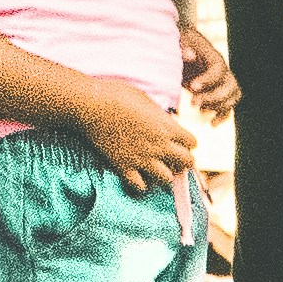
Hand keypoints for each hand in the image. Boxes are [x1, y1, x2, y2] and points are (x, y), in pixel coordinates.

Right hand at [81, 81, 203, 193]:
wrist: (91, 105)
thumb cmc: (117, 94)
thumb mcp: (145, 100)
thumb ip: (159, 116)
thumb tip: (165, 123)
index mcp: (167, 126)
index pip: (192, 143)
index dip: (187, 143)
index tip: (178, 142)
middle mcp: (159, 145)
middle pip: (186, 163)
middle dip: (182, 161)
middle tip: (171, 158)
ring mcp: (142, 159)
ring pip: (166, 179)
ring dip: (162, 174)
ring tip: (154, 168)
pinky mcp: (124, 168)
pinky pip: (140, 187)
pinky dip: (140, 183)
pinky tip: (136, 174)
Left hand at [179, 23, 238, 115]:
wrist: (184, 48)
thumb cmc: (180, 45)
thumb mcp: (179, 43)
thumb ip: (183, 49)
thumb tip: (188, 54)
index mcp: (213, 56)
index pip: (219, 69)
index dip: (208, 79)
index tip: (193, 87)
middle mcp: (223, 70)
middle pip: (231, 85)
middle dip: (214, 97)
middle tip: (194, 103)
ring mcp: (223, 82)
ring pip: (233, 96)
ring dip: (219, 106)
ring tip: (200, 110)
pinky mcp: (219, 92)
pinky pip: (229, 106)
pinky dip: (223, 116)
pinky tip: (212, 124)